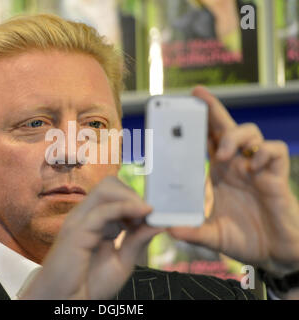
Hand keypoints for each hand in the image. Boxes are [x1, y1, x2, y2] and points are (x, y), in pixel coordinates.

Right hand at [18, 176, 163, 299]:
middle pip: (110, 184)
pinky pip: (103, 211)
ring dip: (131, 198)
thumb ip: (137, 241)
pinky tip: (143, 214)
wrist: (66, 303)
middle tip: (149, 214)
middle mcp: (86, 215)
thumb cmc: (89, 285)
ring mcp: (80, 220)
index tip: (153, 216)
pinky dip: (126, 208)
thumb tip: (158, 223)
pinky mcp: (77, 231)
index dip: (136, 200)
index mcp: (94, 220)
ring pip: (106, 189)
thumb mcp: (121, 262)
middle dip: (134, 194)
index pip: (114, 193)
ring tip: (147, 215)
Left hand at [167, 86, 298, 275]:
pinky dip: (265, 152)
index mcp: (220, 173)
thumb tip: (169, 229)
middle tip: (198, 95)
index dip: (197, 124)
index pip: (207, 140)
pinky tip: (254, 166)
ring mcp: (257, 169)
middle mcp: (237, 165)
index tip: (181, 109)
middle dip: (213, 109)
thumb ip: (192, 232)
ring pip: (251, 132)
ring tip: (223, 155)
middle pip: (226, 128)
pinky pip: (275, 151)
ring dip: (235, 137)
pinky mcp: (276, 177)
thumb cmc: (244, 239)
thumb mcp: (212, 235)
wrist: (274, 253)